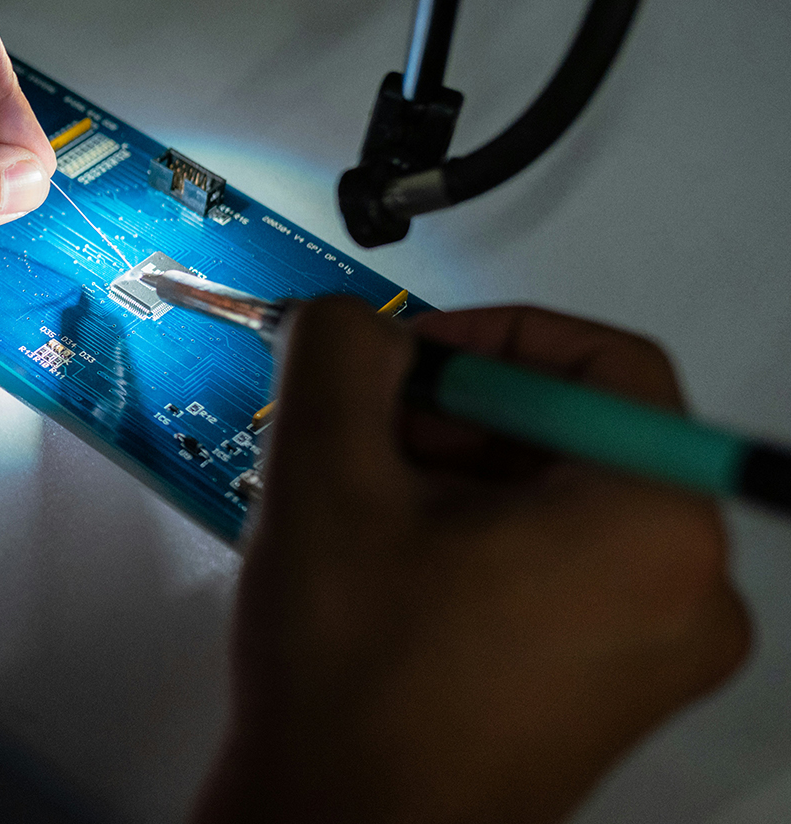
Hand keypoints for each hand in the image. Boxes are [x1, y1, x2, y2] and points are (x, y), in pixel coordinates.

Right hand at [194, 301, 750, 823]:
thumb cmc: (358, 692)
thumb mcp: (326, 476)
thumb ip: (337, 355)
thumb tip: (348, 322)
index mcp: (654, 524)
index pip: (598, 363)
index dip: (484, 337)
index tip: (406, 354)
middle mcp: (687, 592)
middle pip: (577, 437)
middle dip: (454, 418)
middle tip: (362, 431)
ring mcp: (654, 653)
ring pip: (560, 507)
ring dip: (454, 481)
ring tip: (359, 508)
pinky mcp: (609, 693)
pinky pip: (558, 575)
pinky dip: (476, 546)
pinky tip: (387, 564)